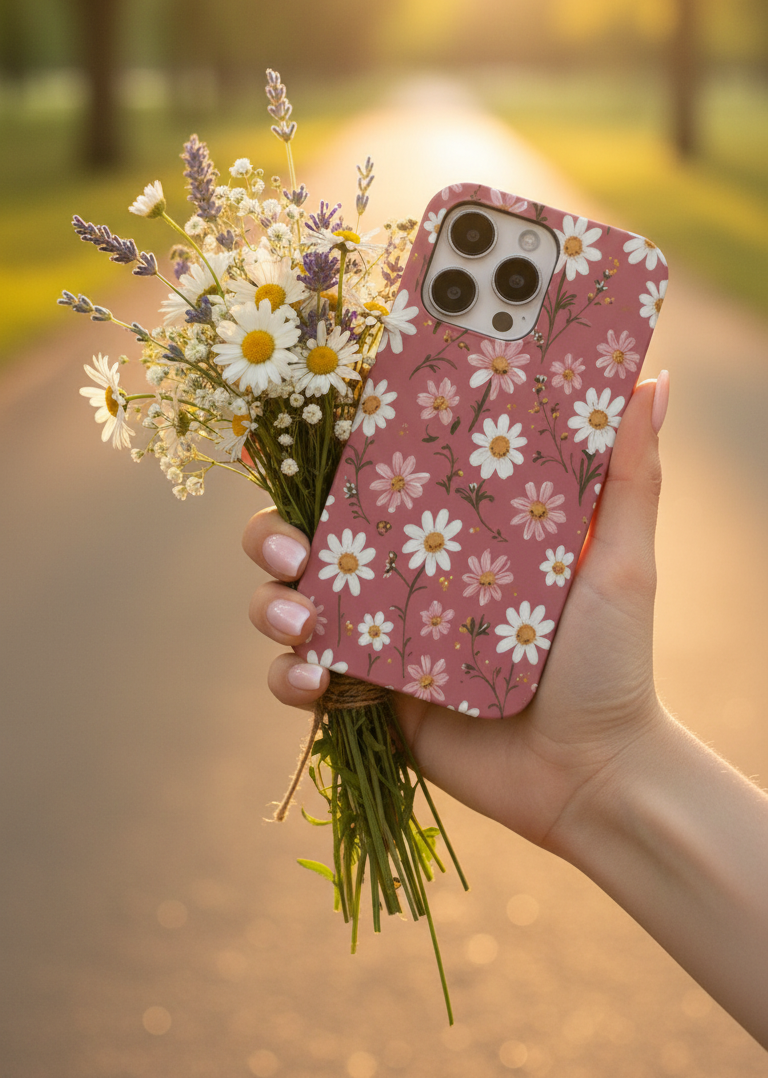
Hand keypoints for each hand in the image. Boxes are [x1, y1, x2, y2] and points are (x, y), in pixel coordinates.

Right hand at [242, 374, 668, 854]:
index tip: (310, 437)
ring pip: (286, 600)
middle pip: (306, 532)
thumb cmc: (612, 661)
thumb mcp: (622, 561)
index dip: (327, 452)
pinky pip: (298, 677)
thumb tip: (653, 378)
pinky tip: (314, 676)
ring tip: (304, 622)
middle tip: (293, 547)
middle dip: (272, 530)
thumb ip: (629, 475)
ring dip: (271, 603)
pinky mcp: (367, 696)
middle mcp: (399, 574)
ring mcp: (377, 636)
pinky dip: (288, 674)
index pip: (370, 476)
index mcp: (446, 530)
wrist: (593, 773)